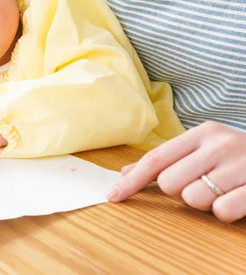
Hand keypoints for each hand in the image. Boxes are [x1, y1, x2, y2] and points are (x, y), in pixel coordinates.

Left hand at [107, 122, 245, 222]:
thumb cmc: (238, 157)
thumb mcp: (204, 149)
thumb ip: (168, 160)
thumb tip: (126, 173)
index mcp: (203, 133)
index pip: (155, 159)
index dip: (132, 180)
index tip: (113, 196)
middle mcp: (220, 144)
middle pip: (171, 184)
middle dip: (181, 191)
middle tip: (203, 183)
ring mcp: (241, 164)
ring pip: (194, 199)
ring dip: (205, 203)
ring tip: (223, 189)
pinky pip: (222, 212)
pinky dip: (226, 212)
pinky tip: (237, 198)